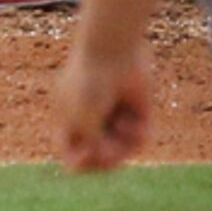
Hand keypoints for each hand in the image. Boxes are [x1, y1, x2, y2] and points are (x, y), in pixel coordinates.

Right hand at [55, 39, 156, 171]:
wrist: (112, 48)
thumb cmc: (91, 83)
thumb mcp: (84, 122)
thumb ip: (93, 148)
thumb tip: (105, 160)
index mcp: (69, 117)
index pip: (72, 152)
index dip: (79, 161)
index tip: (87, 153)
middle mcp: (92, 116)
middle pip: (99, 154)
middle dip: (106, 158)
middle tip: (110, 152)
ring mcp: (115, 112)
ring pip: (122, 148)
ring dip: (125, 148)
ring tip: (125, 132)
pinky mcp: (138, 107)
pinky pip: (142, 135)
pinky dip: (141, 135)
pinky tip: (139, 124)